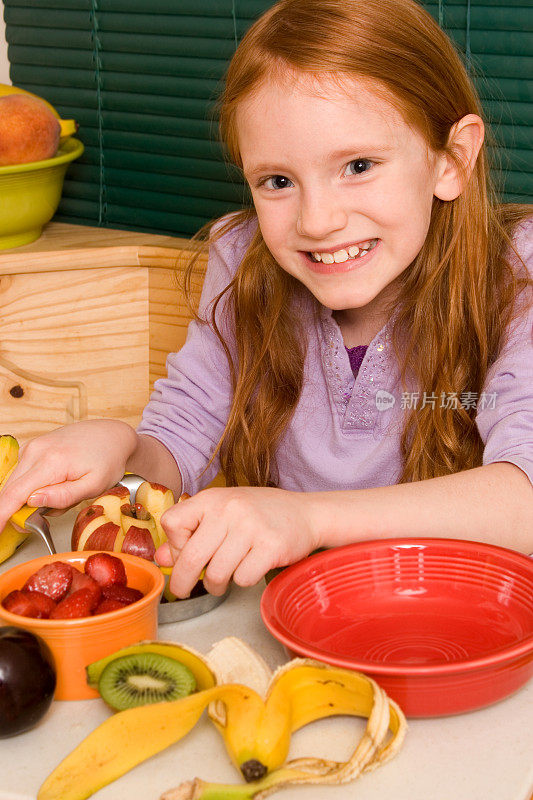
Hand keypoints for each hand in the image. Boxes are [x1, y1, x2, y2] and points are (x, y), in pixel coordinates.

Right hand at [0, 420, 137, 531]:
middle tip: (50, 512)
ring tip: (61, 491)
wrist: (112, 435)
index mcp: (51, 462)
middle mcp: (36, 450)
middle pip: (10, 490)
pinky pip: (23, 474)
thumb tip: (32, 502)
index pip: (13, 495)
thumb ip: (63, 496)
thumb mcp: (94, 485)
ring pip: (15, 483)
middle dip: (22, 510)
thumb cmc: (108, 460)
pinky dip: (33, 485)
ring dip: (30, 497)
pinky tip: (55, 483)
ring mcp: (33, 446)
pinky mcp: (33, 446)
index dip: (1, 516)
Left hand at [154, 486, 320, 597]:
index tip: (185, 551)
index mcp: (213, 498)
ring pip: (216, 573)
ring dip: (215, 585)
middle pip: (191, 556)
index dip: (175, 544)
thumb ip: (191, 532)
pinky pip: (242, 578)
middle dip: (183, 581)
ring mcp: (251, 527)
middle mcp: (230, 509)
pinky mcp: (271, 546)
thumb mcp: (222, 514)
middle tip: (184, 590)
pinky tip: (249, 569)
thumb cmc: (259, 514)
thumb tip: (161, 558)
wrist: (306, 513)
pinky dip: (242, 580)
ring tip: (223, 579)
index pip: (172, 523)